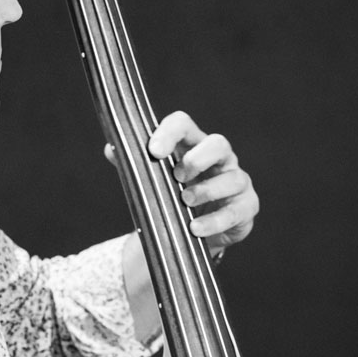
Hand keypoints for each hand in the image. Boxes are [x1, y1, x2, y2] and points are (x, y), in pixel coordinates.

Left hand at [106, 111, 258, 249]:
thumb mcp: (153, 181)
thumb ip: (133, 165)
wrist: (197, 231)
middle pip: (218, 143)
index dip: (169, 133)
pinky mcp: (247, 207)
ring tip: (185, 202)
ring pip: (232, 178)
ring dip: (206, 190)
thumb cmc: (174, 197)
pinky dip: (215, 221)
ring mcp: (237, 181)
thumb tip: (111, 149)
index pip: (184, 125)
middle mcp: (220, 159)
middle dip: (198, 158)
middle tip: (177, 176)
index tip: (153, 151)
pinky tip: (195, 228)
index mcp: (193, 145)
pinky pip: (237, 211)